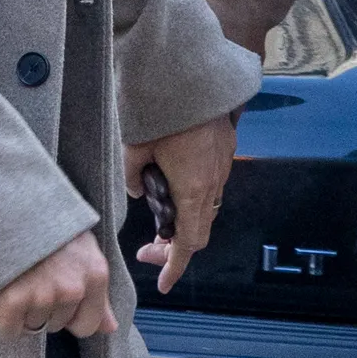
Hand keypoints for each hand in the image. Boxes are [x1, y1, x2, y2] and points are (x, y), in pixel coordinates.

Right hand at [0, 231, 115, 340]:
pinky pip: (7, 330)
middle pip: (55, 326)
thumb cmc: (45, 223)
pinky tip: (0, 295)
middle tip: (30, 277)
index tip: (54, 297)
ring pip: (31, 326)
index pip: (86, 326)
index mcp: (95, 275)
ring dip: (21, 311)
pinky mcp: (13, 299)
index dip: (68, 316)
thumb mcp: (81, 249)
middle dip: (43, 309)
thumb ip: (97, 292)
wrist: (6, 201)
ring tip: (16, 279)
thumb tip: (110, 328)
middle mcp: (73, 289)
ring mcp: (43, 295)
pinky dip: (0, 319)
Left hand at [124, 112, 239, 295]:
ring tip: (158, 215)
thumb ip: (131, 179)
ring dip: (184, 220)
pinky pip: (211, 186)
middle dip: (174, 247)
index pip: (187, 244)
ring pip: (206, 209)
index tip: (163, 283)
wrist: (192, 74)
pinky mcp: (224, 151)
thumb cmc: (162, 112)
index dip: (174, 267)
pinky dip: (193, 197)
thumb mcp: (132, 151)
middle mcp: (213, 183)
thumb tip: (138, 191)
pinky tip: (172, 184)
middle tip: (148, 247)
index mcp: (192, 190)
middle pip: (199, 232)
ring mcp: (222, 167)